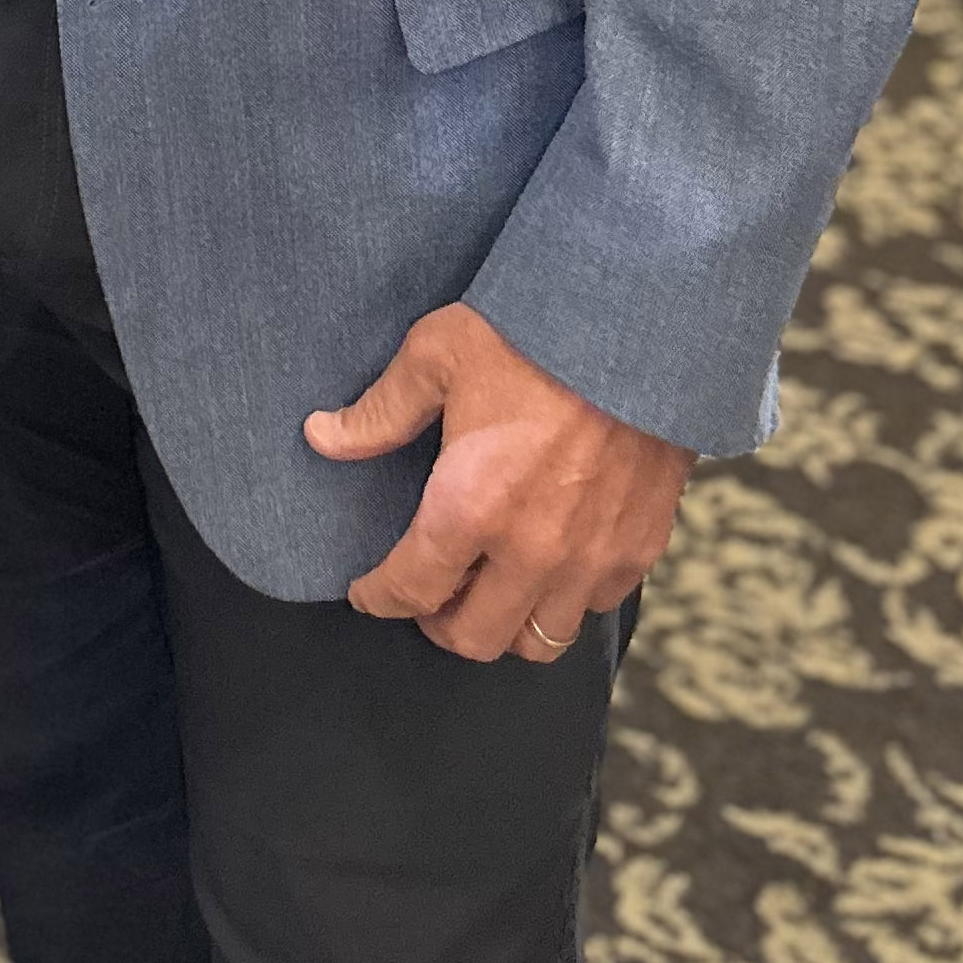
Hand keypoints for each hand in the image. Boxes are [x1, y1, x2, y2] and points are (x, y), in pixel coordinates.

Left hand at [302, 304, 691, 662]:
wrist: (637, 324)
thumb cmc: (529, 333)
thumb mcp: (435, 356)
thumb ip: (380, 412)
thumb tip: (322, 436)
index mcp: (470, 507)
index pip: (411, 590)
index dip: (378, 598)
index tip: (367, 593)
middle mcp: (531, 550)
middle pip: (475, 637)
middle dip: (439, 625)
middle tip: (427, 598)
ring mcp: (591, 556)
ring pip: (541, 639)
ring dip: (507, 624)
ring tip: (488, 588)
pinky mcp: (640, 546)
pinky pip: (596, 606)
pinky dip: (566, 598)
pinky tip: (549, 562)